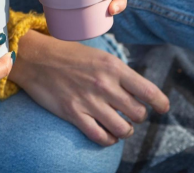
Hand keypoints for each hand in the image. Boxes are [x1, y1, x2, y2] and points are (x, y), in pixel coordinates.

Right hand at [10, 30, 168, 145]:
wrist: (33, 57)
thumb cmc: (65, 54)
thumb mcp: (97, 55)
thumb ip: (117, 72)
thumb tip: (135, 90)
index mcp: (113, 67)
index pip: (149, 92)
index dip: (160, 104)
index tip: (160, 108)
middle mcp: (104, 84)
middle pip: (138, 114)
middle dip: (136, 117)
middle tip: (128, 114)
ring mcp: (88, 100)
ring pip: (123, 129)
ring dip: (124, 131)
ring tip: (119, 127)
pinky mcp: (73, 113)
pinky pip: (100, 136)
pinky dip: (108, 139)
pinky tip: (106, 134)